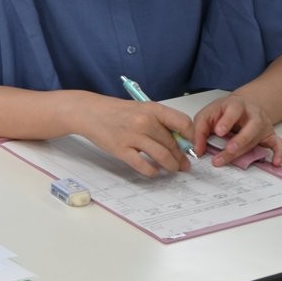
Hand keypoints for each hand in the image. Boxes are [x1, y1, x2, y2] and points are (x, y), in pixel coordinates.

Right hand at [77, 96, 194, 176]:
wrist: (89, 112)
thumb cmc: (115, 111)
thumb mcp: (141, 109)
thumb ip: (159, 122)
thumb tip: (179, 141)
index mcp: (152, 109)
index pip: (183, 123)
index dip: (191, 137)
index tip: (192, 145)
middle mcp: (144, 122)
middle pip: (173, 144)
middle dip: (181, 157)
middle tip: (184, 164)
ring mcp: (132, 136)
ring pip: (162, 156)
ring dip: (171, 166)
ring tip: (173, 169)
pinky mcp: (121, 150)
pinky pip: (144, 166)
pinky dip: (152, 171)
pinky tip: (154, 170)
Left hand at [193, 94, 281, 166]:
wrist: (242, 107)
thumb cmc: (223, 112)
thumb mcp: (207, 115)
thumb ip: (200, 131)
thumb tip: (197, 150)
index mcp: (236, 105)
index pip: (234, 110)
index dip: (227, 121)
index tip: (218, 131)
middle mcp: (253, 114)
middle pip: (250, 126)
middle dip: (239, 140)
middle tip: (229, 150)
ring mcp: (263, 125)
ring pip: (258, 137)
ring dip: (246, 149)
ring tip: (233, 156)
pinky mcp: (269, 135)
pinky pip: (278, 144)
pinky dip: (279, 153)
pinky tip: (275, 162)